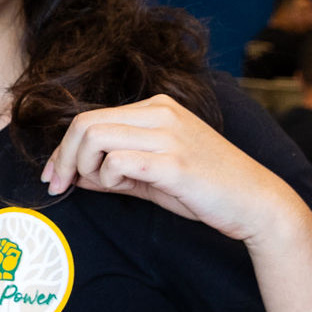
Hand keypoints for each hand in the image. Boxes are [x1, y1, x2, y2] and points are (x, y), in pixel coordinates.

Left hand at [41, 94, 302, 243]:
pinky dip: (108, 178)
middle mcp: (160, 112)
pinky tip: (122, 188)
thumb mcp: (152, 175)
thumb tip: (74, 174)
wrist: (257, 203)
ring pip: (94, 137)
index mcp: (156, 108)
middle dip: (62, 157)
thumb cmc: (205, 190)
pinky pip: (118, 161)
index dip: (62, 149)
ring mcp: (168, 134)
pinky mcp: (174, 161)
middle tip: (59, 185)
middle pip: (84, 124)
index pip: (89, 118)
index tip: (54, 175)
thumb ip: (113, 171)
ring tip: (101, 186)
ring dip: (84, 167)